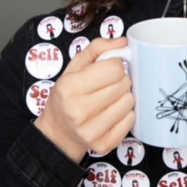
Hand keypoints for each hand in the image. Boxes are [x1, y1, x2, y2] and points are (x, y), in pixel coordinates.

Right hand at [34, 37, 134, 162]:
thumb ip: (98, 48)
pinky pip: (130, 121)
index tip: (108, 70)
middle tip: (108, 85)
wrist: (57, 132)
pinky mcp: (102, 145)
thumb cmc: (67, 95)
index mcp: (70, 87)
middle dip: (120, 81)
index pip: (114, 68)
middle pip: (123, 84)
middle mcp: (79, 110)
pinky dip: (125, 115)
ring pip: (129, 102)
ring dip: (123, 97)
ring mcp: (91, 130)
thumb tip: (123, 42)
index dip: (115, 65)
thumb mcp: (74, 67)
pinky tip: (111, 113)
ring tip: (110, 99)